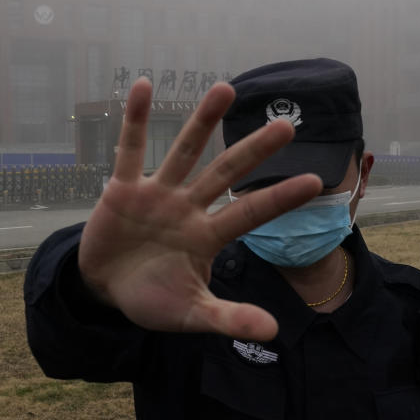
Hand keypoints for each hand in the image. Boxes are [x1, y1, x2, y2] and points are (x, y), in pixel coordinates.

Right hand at [77, 77, 321, 340]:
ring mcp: (157, 194)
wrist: (104, 290)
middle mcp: (188, 207)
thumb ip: (228, 319)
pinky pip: (129, 149)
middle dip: (255, 151)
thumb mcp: (190, 314)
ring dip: (203, 122)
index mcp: (207, 236)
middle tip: (288, 125)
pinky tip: (141, 85)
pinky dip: (134, 119)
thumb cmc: (151, 299)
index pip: (250, 213)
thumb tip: (274, 333)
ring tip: (225, 88)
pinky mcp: (123, 188)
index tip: (315, 181)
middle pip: (226, 173)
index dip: (279, 198)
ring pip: (183, 151)